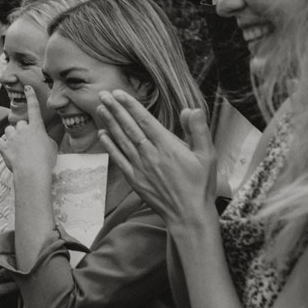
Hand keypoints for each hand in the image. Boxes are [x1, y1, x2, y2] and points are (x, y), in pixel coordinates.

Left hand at [0, 88, 57, 178]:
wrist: (32, 171)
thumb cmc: (46, 160)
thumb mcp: (52, 147)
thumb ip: (46, 139)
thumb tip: (42, 139)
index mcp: (37, 128)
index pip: (34, 108)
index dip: (31, 96)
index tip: (27, 87)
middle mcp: (23, 130)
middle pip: (20, 124)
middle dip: (22, 130)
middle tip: (27, 142)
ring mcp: (12, 138)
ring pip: (8, 130)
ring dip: (11, 135)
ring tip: (16, 145)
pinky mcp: (4, 148)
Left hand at [97, 91, 215, 229]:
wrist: (188, 214)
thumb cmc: (200, 184)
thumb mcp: (207, 155)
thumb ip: (198, 130)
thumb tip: (191, 109)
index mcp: (167, 146)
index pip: (145, 121)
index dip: (131, 106)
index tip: (119, 94)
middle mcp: (150, 155)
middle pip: (129, 127)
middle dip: (115, 109)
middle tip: (103, 94)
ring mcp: (140, 167)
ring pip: (121, 141)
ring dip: (109, 123)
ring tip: (100, 108)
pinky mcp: (134, 179)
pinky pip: (119, 159)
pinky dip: (110, 146)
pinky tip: (102, 135)